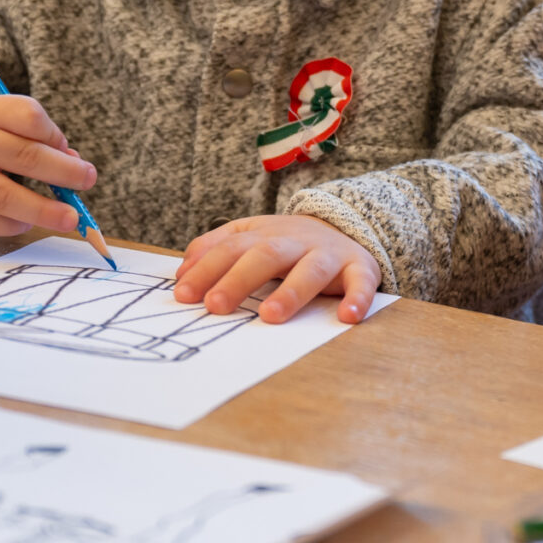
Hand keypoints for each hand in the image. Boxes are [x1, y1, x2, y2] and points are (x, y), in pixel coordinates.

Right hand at [0, 90, 95, 237]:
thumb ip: (26, 133)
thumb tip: (73, 162)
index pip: (27, 116)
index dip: (55, 134)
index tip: (70, 150)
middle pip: (23, 157)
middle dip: (63, 173)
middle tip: (88, 181)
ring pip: (3, 196)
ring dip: (42, 210)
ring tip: (69, 219)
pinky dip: (9, 225)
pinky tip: (26, 223)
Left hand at [174, 215, 381, 323]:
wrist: (346, 226)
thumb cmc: (288, 243)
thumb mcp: (250, 235)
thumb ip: (214, 248)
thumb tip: (181, 273)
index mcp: (265, 234)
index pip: (231, 248)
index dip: (207, 269)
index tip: (184, 295)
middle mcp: (295, 242)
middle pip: (266, 255)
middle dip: (239, 279)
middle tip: (216, 305)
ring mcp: (328, 254)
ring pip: (310, 269)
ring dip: (291, 292)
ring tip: (270, 315)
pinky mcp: (359, 268)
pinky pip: (361, 282)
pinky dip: (357, 298)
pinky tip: (347, 316)